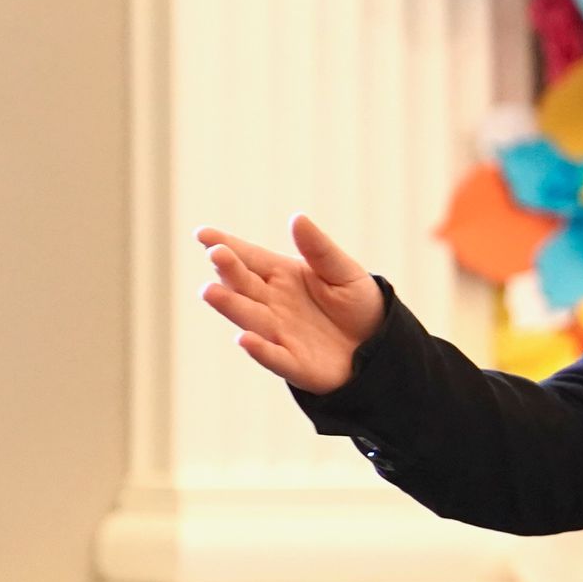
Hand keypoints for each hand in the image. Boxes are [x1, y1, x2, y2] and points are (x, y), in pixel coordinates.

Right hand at [196, 215, 385, 393]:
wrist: (379, 345)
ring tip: (210, 291)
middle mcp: (273, 303)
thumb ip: (319, 249)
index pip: (249, 257)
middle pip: (244, 284)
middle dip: (228, 270)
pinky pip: (274, 357)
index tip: (203, 234)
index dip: (226, 245)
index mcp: (282, 275)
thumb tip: (297, 217)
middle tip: (216, 255)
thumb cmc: (357, 304)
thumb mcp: (344, 271)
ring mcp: (280, 333)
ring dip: (230, 306)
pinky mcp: (294, 363)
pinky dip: (260, 350)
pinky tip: (245, 339)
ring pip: (250, 318)